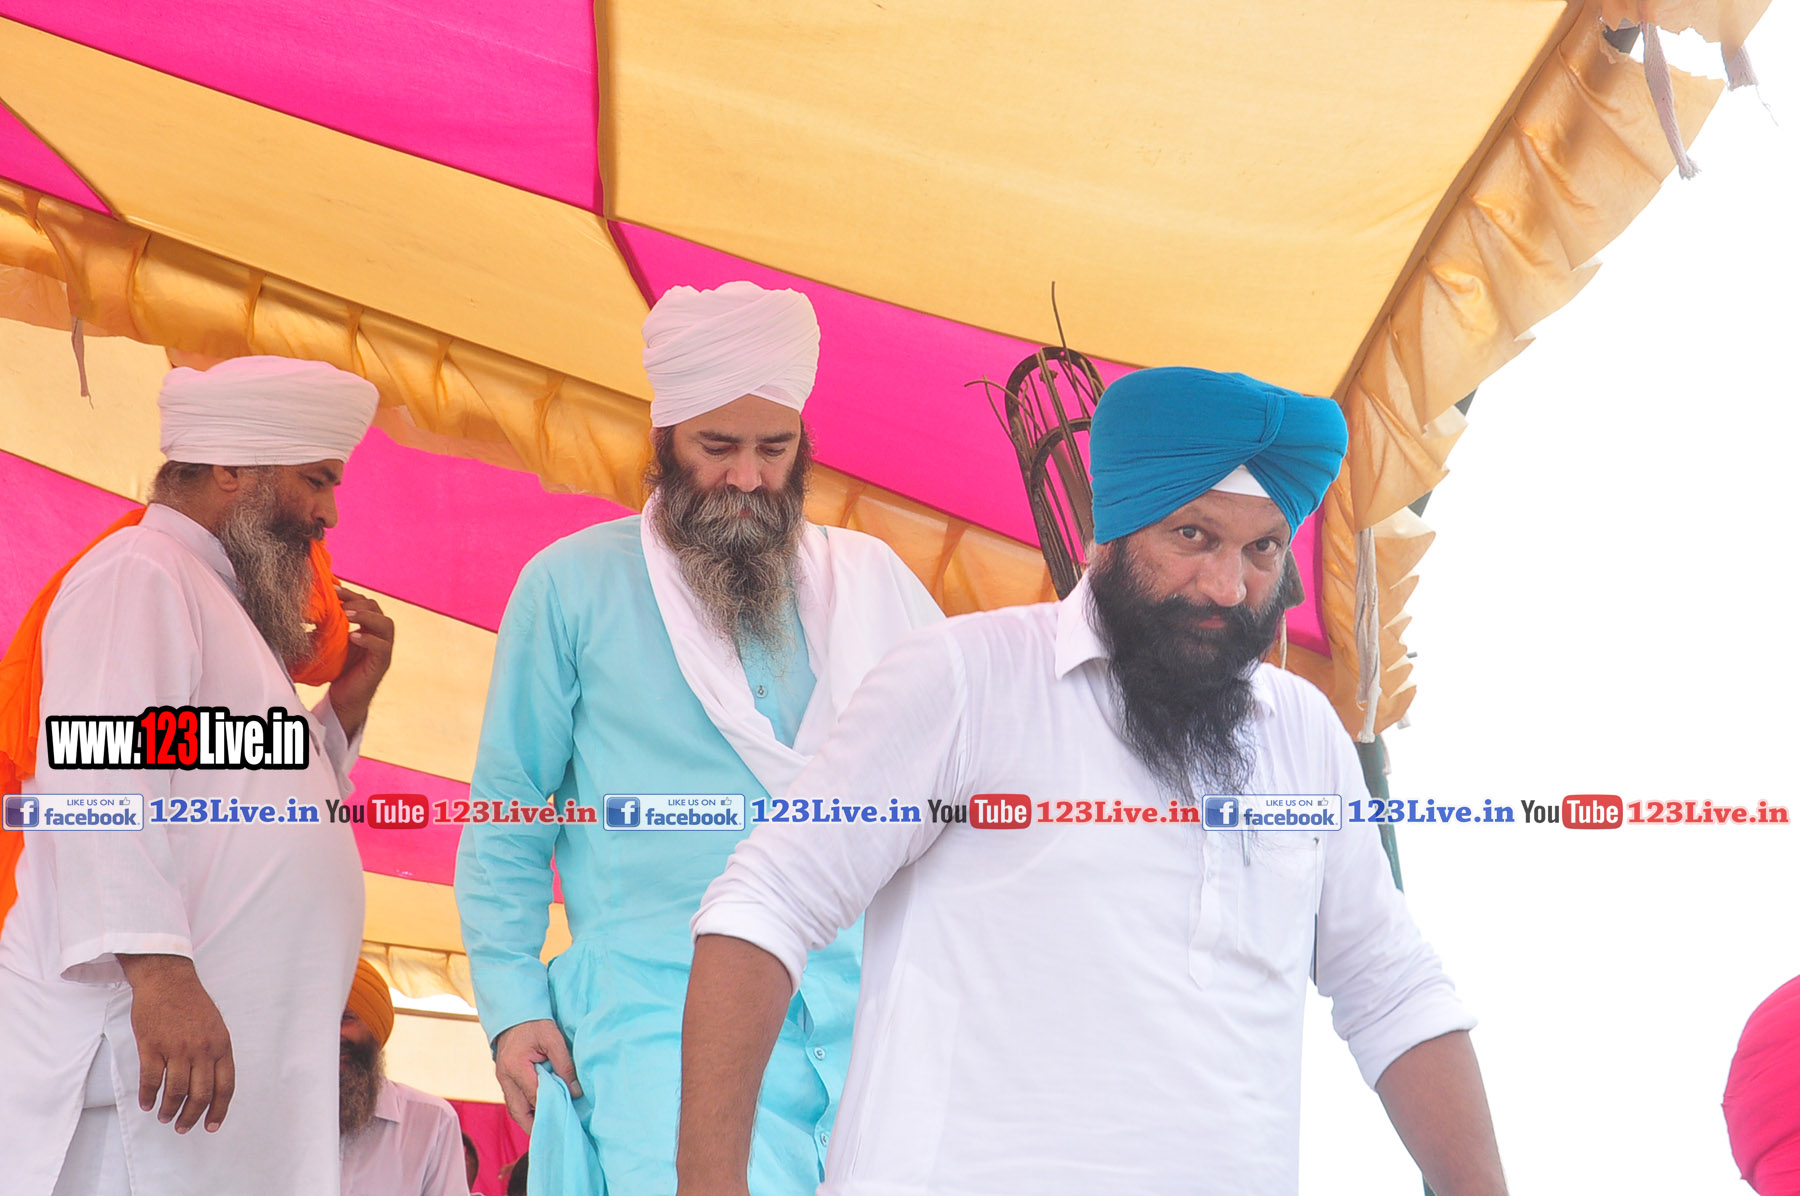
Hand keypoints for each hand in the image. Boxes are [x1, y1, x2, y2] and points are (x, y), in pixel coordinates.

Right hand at [117, 954, 234, 1133]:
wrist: (168, 980)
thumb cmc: (191, 1003)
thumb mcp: (216, 1026)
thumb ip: (216, 1053)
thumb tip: (213, 1084)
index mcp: (221, 1045)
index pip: (225, 1086)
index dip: (219, 1110)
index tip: (211, 1125)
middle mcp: (202, 1050)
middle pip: (200, 1095)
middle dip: (192, 1117)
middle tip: (183, 1127)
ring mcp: (177, 1048)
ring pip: (176, 1092)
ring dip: (169, 1110)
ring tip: (164, 1117)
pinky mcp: (152, 1046)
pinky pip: (151, 1080)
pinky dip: (148, 1096)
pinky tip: (147, 1103)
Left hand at [327, 585, 394, 737]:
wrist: (342, 701)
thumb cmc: (334, 671)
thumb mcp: (328, 644)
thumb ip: (325, 628)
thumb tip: (303, 610)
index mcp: (366, 628)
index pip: (365, 603)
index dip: (351, 594)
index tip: (333, 589)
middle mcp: (378, 636)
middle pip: (378, 609)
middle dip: (359, 601)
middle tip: (340, 601)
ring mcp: (382, 650)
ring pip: (386, 625)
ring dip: (367, 617)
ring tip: (348, 614)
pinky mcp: (381, 664)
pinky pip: (382, 647)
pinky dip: (369, 639)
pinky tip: (353, 636)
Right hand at [494, 1018, 580, 1131]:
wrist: (514, 1013)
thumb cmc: (534, 1023)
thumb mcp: (553, 1039)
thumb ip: (565, 1065)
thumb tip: (576, 1091)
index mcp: (516, 1067)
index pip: (534, 1096)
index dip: (550, 1108)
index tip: (565, 1117)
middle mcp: (505, 1077)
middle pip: (518, 1111)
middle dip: (534, 1125)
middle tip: (553, 1134)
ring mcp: (502, 1079)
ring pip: (514, 1109)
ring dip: (529, 1119)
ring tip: (548, 1127)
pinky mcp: (504, 1078)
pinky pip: (514, 1101)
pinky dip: (526, 1109)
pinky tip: (539, 1112)